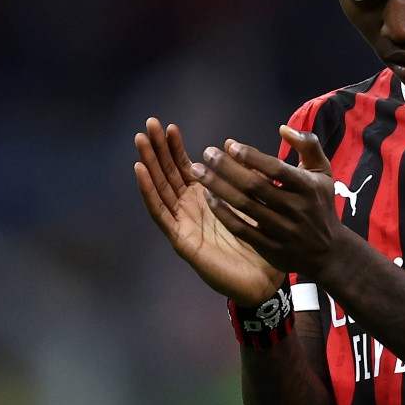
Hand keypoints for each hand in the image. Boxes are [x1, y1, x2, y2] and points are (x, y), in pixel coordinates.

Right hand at [133, 118, 283, 305]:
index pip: (184, 168)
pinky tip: (140, 171)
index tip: (170, 126)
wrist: (265, 280)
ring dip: (149, 164)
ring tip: (140, 141)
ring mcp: (183, 224)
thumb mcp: (253, 202)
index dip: (175, 148)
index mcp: (206, 199)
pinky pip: (161, 212)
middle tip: (149, 124)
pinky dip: (148, 191)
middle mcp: (190, 209)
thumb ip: (243, 177)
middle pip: (167, 174)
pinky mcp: (181, 239)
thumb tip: (231, 146)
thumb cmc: (261, 242)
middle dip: (158, 149)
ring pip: (160, 188)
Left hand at [192, 126, 340, 277]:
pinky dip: (223, 213)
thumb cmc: (319, 205)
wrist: (328, 252)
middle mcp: (295, 209)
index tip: (229, 144)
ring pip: (244, 206)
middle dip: (227, 168)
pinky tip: (209, 198)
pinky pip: (241, 228)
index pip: (275, 169)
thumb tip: (283, 128)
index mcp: (308, 187)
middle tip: (207, 153)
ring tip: (198, 172)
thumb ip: (308, 145)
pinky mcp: (270, 248)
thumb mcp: (323, 172)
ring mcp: (282, 230)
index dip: (251, 156)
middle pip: (255, 186)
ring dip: (218, 187)